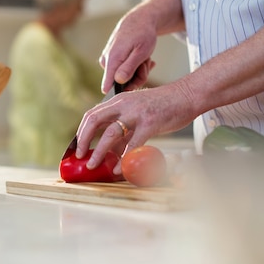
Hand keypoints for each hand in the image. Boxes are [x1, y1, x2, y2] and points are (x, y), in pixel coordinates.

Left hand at [75, 82, 196, 172]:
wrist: (187, 96)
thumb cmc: (163, 106)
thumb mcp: (137, 113)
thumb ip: (124, 129)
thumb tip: (110, 150)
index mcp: (118, 101)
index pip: (91, 114)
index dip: (81, 131)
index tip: (76, 147)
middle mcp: (123, 104)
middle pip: (93, 120)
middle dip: (82, 139)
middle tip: (78, 156)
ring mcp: (136, 113)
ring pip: (110, 133)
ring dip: (98, 151)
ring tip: (92, 164)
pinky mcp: (150, 123)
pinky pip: (133, 143)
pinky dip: (124, 157)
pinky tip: (119, 168)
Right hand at [100, 9, 157, 92]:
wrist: (139, 20)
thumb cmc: (142, 34)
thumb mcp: (141, 52)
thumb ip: (129, 67)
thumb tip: (118, 81)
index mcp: (112, 60)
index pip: (107, 86)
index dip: (122, 91)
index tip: (135, 88)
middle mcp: (106, 61)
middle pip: (121, 83)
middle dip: (137, 77)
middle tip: (147, 64)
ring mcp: (107, 61)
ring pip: (124, 77)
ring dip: (138, 71)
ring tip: (145, 59)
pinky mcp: (110, 60)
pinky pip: (123, 71)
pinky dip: (135, 67)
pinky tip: (142, 60)